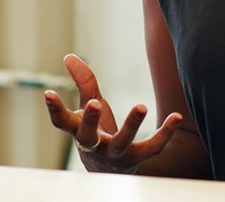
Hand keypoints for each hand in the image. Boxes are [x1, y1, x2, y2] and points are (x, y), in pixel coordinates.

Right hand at [43, 53, 182, 173]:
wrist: (111, 169)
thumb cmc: (96, 131)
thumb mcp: (88, 106)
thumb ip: (82, 83)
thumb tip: (69, 56)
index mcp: (78, 131)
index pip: (61, 122)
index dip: (54, 108)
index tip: (48, 93)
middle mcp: (93, 145)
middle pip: (88, 135)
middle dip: (91, 119)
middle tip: (95, 103)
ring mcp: (115, 155)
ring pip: (122, 143)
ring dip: (130, 125)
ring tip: (141, 106)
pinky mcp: (136, 159)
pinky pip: (152, 148)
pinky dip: (164, 133)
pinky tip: (176, 117)